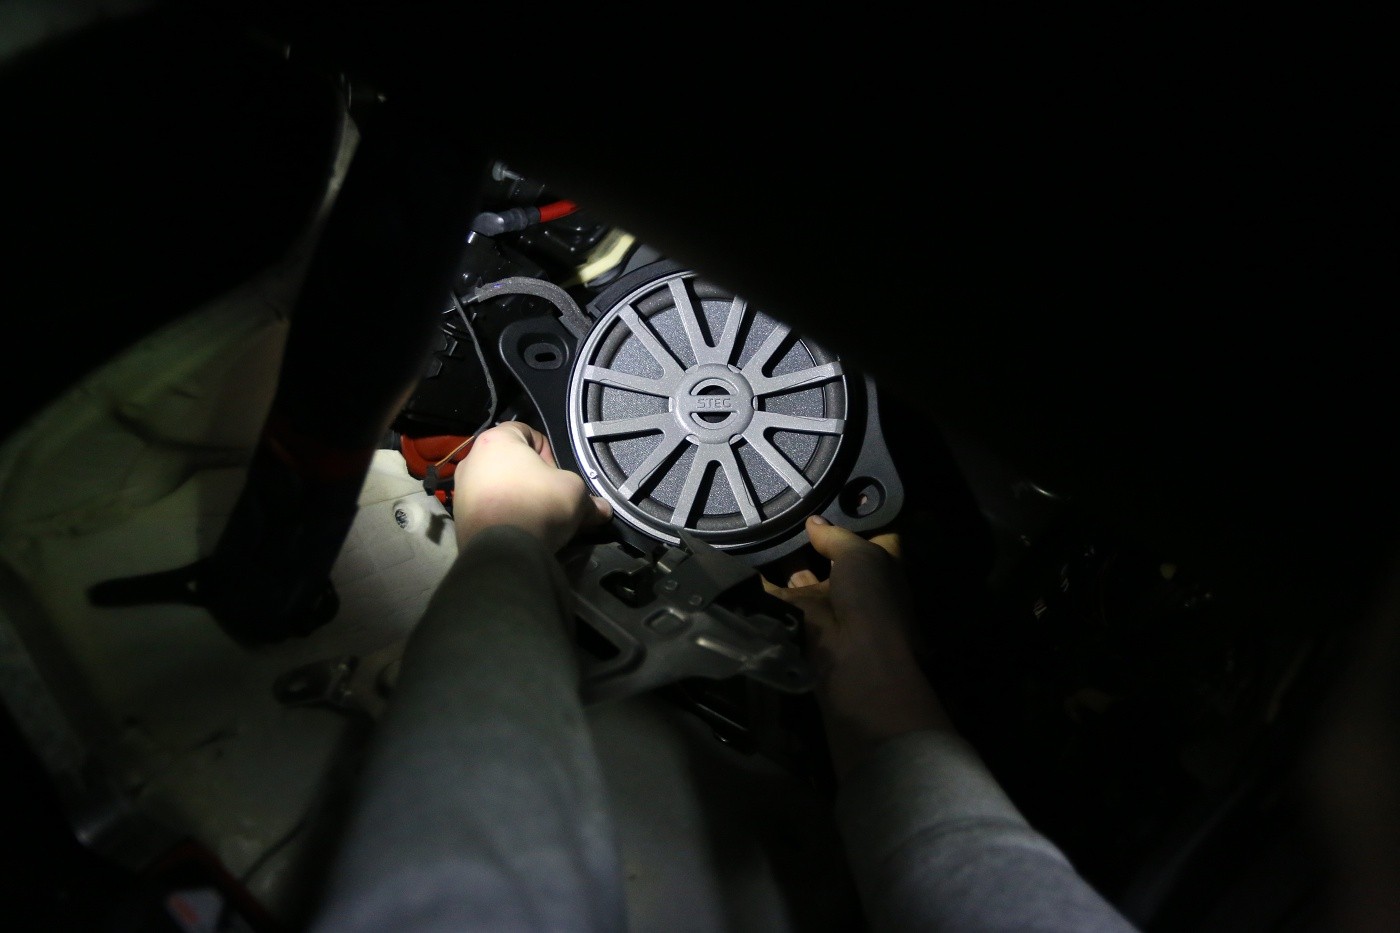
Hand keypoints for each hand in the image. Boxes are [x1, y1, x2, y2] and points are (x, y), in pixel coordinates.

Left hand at [451, 422, 611, 552]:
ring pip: (498, 486)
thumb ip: (589, 497)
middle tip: (550, 498)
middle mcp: (472, 459)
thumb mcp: (575, 494)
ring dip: (517, 498)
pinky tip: (520, 530)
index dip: (549, 452)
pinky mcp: (459, 516)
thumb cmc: (537, 505)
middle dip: (533, 479)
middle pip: (511, 462)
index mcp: (497, 440)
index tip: (558, 475)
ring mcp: (461, 488)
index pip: (529, 432)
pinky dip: (503, 515)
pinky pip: (488, 508)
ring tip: (536, 518)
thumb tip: (602, 510)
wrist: (503, 552)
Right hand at [766, 514, 952, 778]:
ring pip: (800, 577)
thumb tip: (814, 522)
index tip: (826, 501)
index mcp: (878, 569)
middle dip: (809, 539)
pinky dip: (757, 585)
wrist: (855, 664)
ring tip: (755, 528)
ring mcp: (824, 606)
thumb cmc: (872, 601)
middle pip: (829, 557)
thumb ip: (836, 536)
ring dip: (781, 560)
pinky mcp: (797, 623)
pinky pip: (774, 598)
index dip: (852, 520)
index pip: (868, 538)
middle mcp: (853, 586)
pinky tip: (737, 561)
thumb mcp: (861, 555)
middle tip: (780, 510)